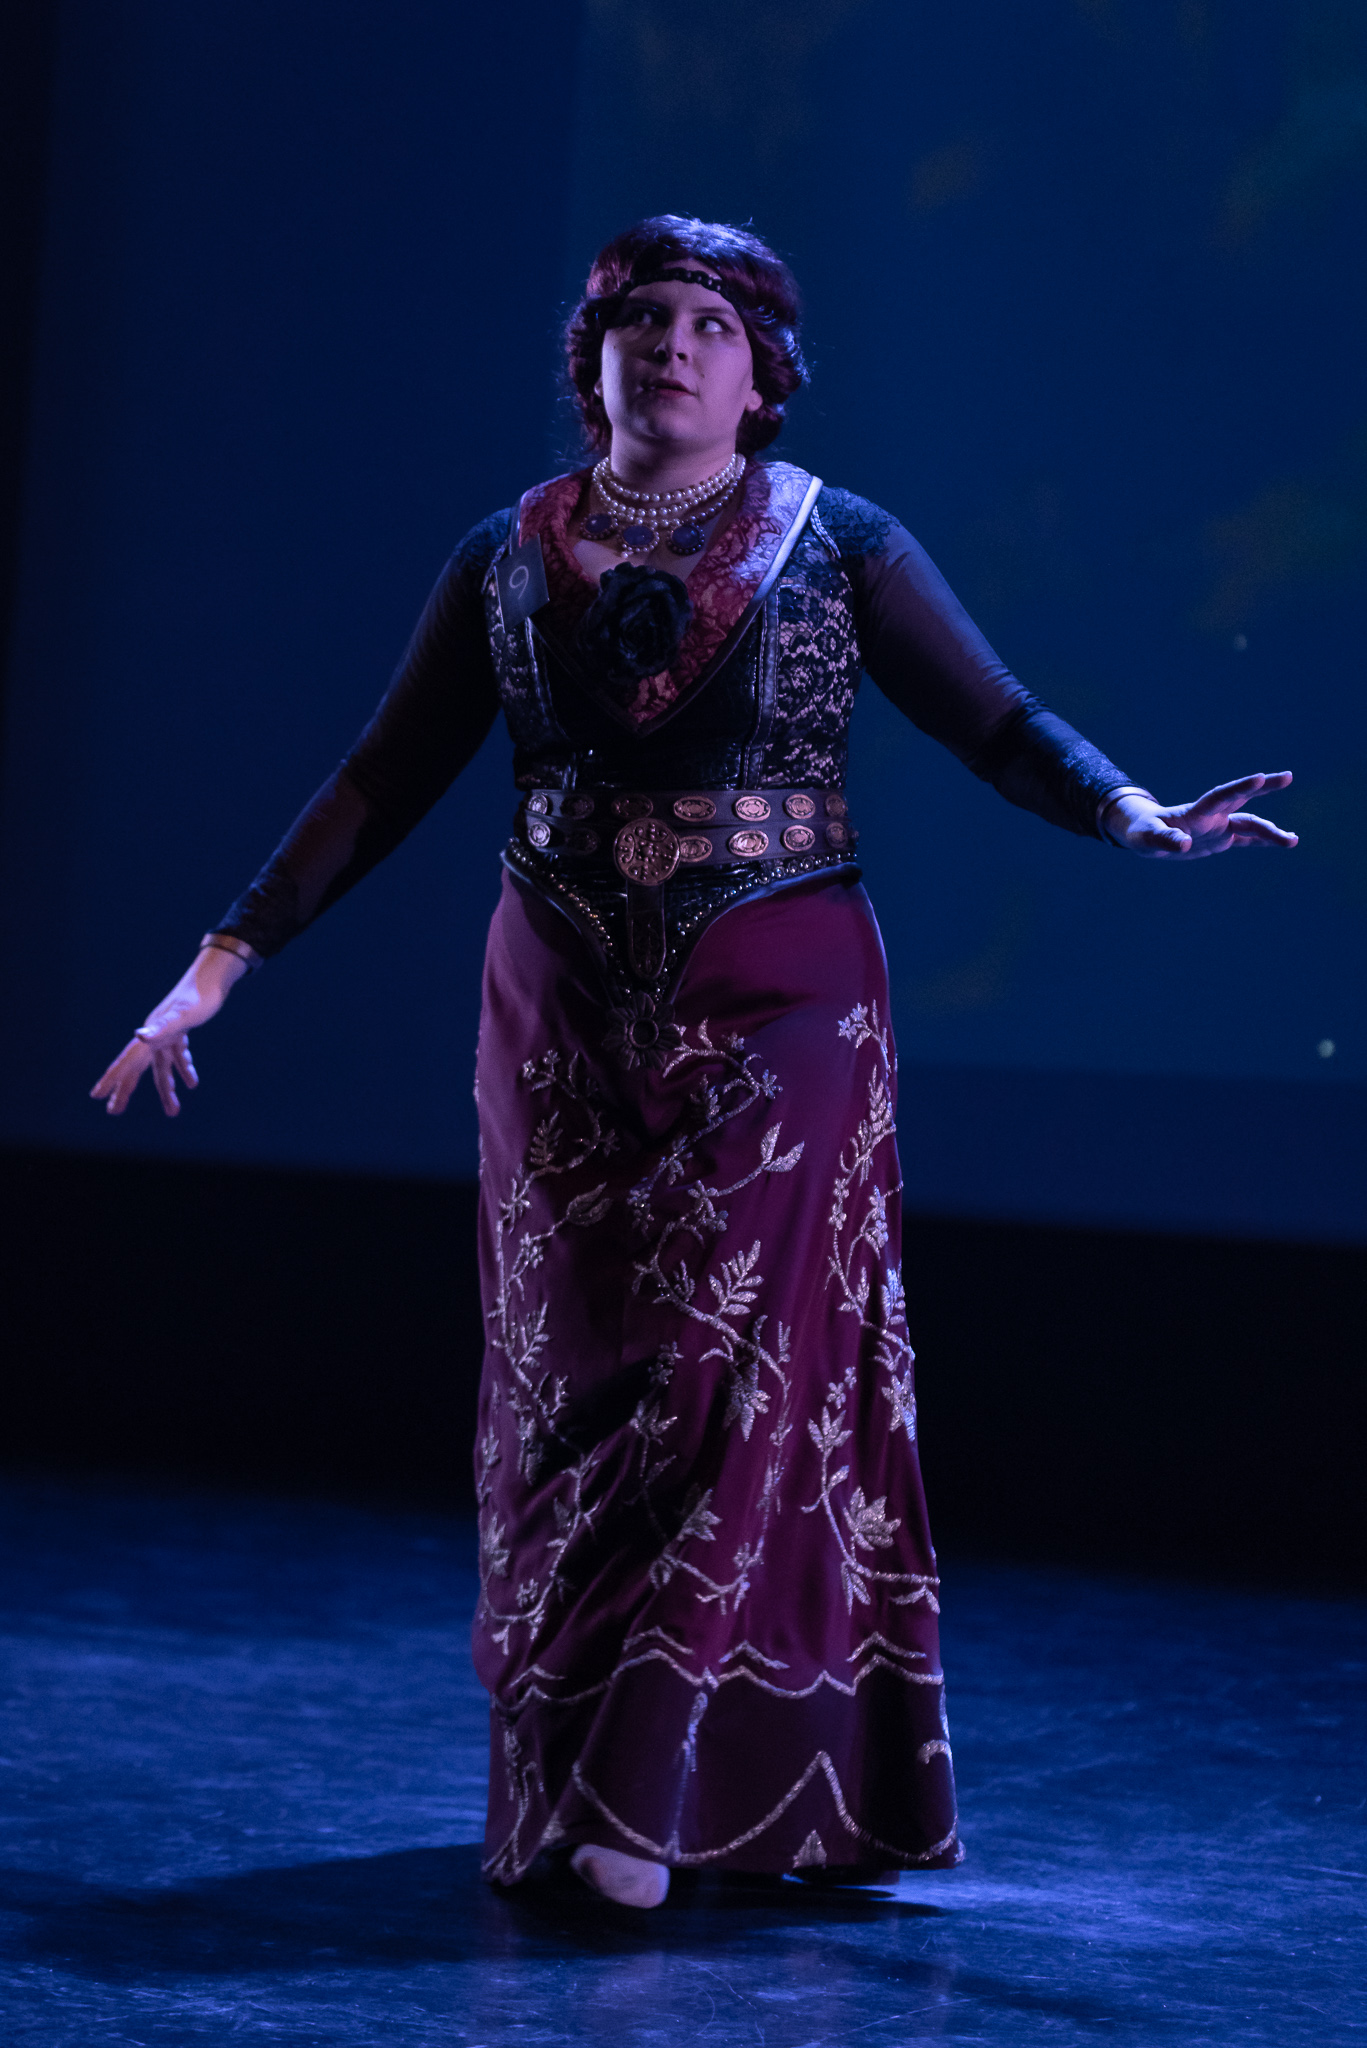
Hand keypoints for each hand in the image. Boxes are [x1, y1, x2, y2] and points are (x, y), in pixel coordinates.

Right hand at [90, 945, 250, 1116]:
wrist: (214, 976)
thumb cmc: (199, 997)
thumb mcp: (182, 1016)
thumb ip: (161, 1028)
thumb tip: (138, 1037)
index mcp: (151, 1035)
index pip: (128, 1061)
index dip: (112, 1079)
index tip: (96, 1095)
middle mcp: (155, 1036)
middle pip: (137, 1068)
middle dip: (125, 1089)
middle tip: (113, 1111)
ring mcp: (168, 1034)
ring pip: (162, 1068)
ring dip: (166, 1089)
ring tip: (173, 1112)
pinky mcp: (181, 1031)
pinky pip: (179, 1055)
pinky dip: (184, 1069)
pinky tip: (192, 1084)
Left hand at [1101, 773, 1297, 858]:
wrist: (1146, 835)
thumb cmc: (1143, 832)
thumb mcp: (1147, 837)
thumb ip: (1164, 839)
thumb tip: (1183, 844)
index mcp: (1196, 811)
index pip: (1221, 796)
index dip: (1240, 788)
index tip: (1259, 778)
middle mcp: (1213, 816)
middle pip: (1243, 799)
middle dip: (1264, 788)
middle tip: (1288, 776)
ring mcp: (1219, 826)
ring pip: (1251, 824)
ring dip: (1271, 831)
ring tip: (1294, 841)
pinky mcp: (1221, 839)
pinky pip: (1247, 840)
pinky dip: (1265, 841)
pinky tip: (1286, 841)